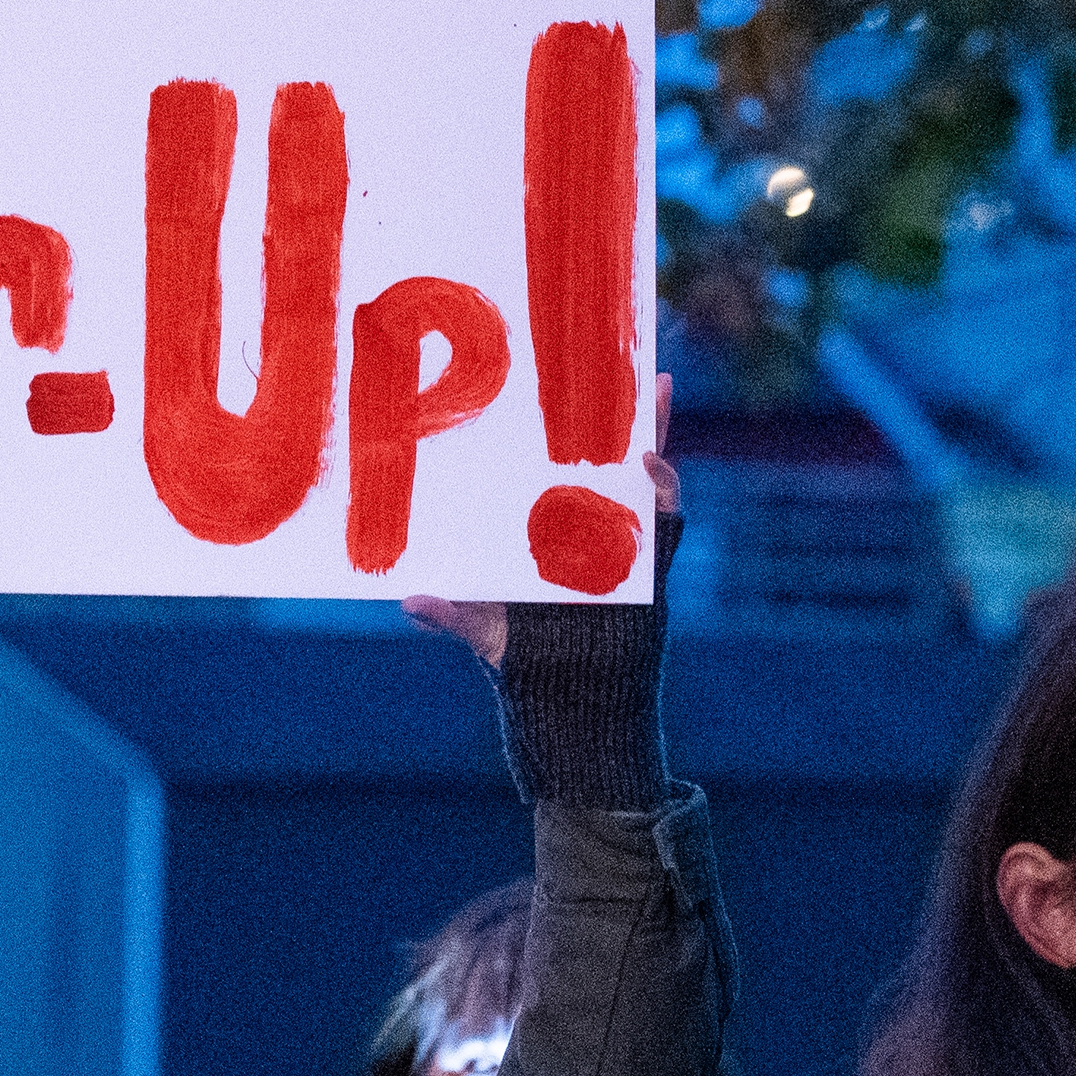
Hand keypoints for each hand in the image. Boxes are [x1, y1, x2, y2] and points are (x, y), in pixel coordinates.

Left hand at [405, 373, 674, 668]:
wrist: (568, 708)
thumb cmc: (518, 658)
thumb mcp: (481, 631)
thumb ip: (452, 615)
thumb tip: (410, 601)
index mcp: (544, 529)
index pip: (555, 470)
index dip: (562, 432)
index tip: (557, 386)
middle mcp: (586, 530)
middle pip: (606, 466)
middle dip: (623, 420)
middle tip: (631, 368)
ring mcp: (621, 548)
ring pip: (644, 487)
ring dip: (653, 444)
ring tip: (657, 398)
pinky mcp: (650, 573)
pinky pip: (666, 527)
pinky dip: (665, 495)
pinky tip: (652, 469)